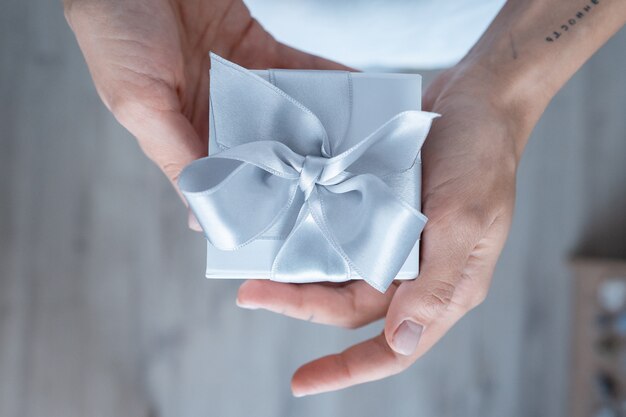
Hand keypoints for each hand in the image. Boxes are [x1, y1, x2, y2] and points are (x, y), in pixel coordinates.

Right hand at [64, 0, 347, 226]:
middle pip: (267, 150)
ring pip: (288, 114)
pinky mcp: (258, 51)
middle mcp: (217, 117)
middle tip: (340, 184)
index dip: (260, 194)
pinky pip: (298, 69)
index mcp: (184, 138)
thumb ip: (174, 156)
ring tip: (358, 146)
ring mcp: (240, 85)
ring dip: (321, 126)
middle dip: (301, 165)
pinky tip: (354, 94)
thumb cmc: (116, 33)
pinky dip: (325, 80)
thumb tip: (198, 215)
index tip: (297, 212)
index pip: (229, 179)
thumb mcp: (139, 103)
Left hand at [236, 63, 524, 395]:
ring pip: (337, 274)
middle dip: (299, 303)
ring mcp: (395, 242)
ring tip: (254, 269)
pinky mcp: (380, 213)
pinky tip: (283, 232)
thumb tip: (402, 340)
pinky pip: (339, 236)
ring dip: (298, 275)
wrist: (476, 99)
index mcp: (443, 287)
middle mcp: (415, 272)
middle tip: (251, 292)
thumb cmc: (482, 157)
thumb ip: (436, 283)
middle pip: (349, 307)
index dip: (347, 371)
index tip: (300, 383)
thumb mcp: (465, 219)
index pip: (393, 348)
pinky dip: (311, 238)